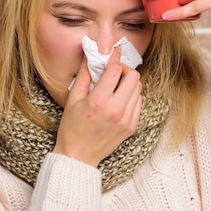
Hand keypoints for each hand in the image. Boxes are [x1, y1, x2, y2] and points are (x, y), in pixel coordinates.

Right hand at [53, 47, 142, 166]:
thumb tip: (91, 56)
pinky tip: (119, 98)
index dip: (115, 58)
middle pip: (133, 77)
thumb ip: (84, 75)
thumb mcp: (73, 99)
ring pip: (138, 89)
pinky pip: (138, 103)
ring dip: (129, 82)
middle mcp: (116, 110)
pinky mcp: (132, 126)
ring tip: (116, 85)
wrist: (78, 156)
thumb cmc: (72, 128)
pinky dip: (131, 96)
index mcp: (99, 102)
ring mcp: (127, 119)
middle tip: (114, 71)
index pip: (115, 70)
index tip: (113, 53)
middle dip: (124, 69)